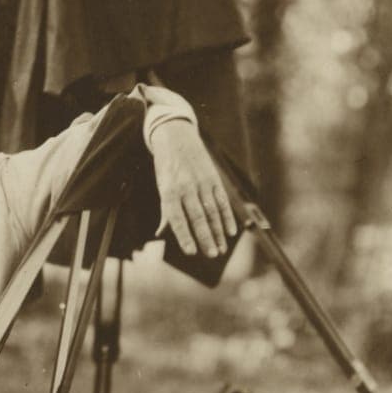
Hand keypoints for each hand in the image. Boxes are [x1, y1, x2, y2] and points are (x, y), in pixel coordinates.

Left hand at [150, 119, 238, 257]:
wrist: (176, 137)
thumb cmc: (167, 167)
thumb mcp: (161, 187)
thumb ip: (165, 211)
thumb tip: (161, 233)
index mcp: (170, 192)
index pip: (178, 219)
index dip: (185, 236)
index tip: (191, 253)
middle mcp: (186, 188)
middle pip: (198, 217)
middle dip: (205, 238)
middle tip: (212, 255)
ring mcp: (202, 182)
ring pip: (212, 211)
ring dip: (218, 232)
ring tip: (221, 248)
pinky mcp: (214, 178)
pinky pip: (222, 201)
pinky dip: (227, 217)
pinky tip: (230, 231)